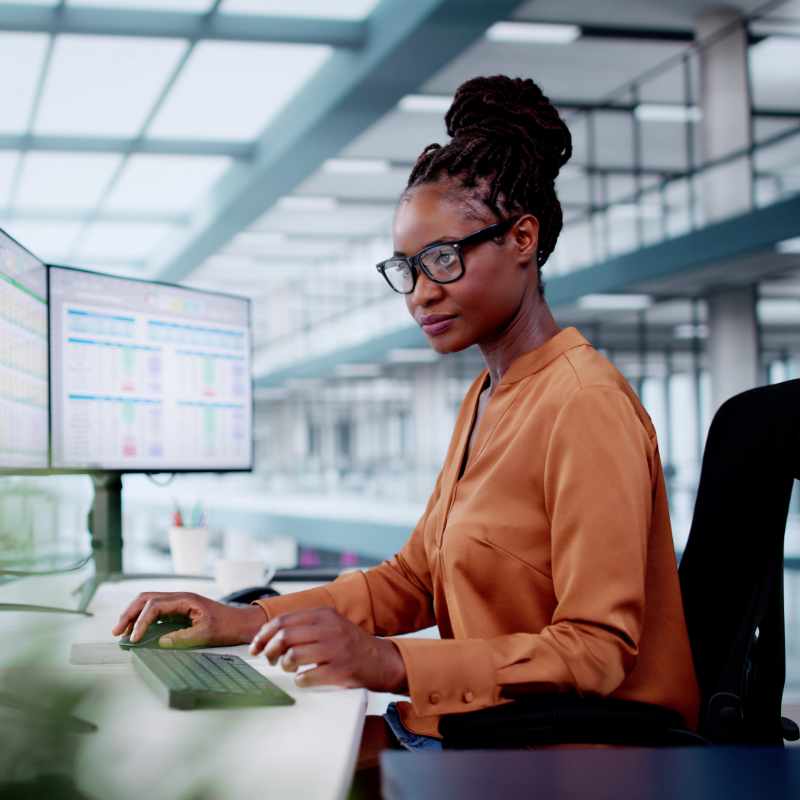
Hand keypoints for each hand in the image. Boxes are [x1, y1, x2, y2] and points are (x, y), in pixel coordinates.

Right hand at [112, 591, 265, 648]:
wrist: (241, 622)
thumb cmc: (227, 626)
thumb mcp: (205, 634)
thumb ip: (181, 637)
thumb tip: (159, 641)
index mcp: (185, 599)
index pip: (154, 606)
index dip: (140, 621)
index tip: (134, 638)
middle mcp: (180, 597)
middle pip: (146, 598)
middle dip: (129, 613)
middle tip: (117, 631)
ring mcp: (179, 601)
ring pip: (149, 602)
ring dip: (134, 614)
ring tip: (123, 631)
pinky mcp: (179, 609)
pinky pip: (156, 609)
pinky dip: (143, 617)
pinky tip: (137, 629)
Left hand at [248, 607, 406, 692]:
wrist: (380, 660)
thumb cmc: (350, 645)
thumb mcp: (330, 624)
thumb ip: (306, 624)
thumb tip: (271, 633)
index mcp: (324, 614)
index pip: (283, 620)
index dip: (263, 635)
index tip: (256, 646)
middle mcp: (329, 628)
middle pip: (285, 636)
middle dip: (270, 650)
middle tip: (270, 659)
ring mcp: (335, 649)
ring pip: (293, 656)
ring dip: (285, 665)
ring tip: (289, 668)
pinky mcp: (340, 670)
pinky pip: (307, 676)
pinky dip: (300, 680)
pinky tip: (304, 679)